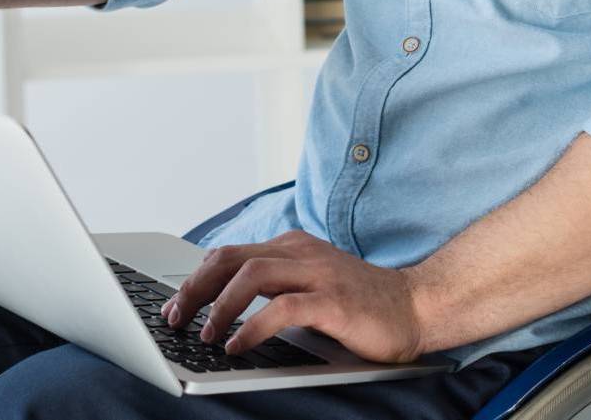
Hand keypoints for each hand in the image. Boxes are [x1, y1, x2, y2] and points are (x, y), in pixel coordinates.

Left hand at [160, 230, 426, 363]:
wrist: (415, 306)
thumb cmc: (360, 302)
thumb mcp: (310, 284)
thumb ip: (274, 286)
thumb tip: (221, 306)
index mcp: (292, 245)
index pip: (230, 253)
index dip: (196, 279)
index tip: (176, 307)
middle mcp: (301, 252)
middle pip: (231, 258)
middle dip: (196, 289)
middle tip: (176, 319)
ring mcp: (318, 273)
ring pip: (252, 274)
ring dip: (220, 306)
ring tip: (206, 335)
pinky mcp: (333, 300)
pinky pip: (283, 308)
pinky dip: (253, 326)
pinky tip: (238, 345)